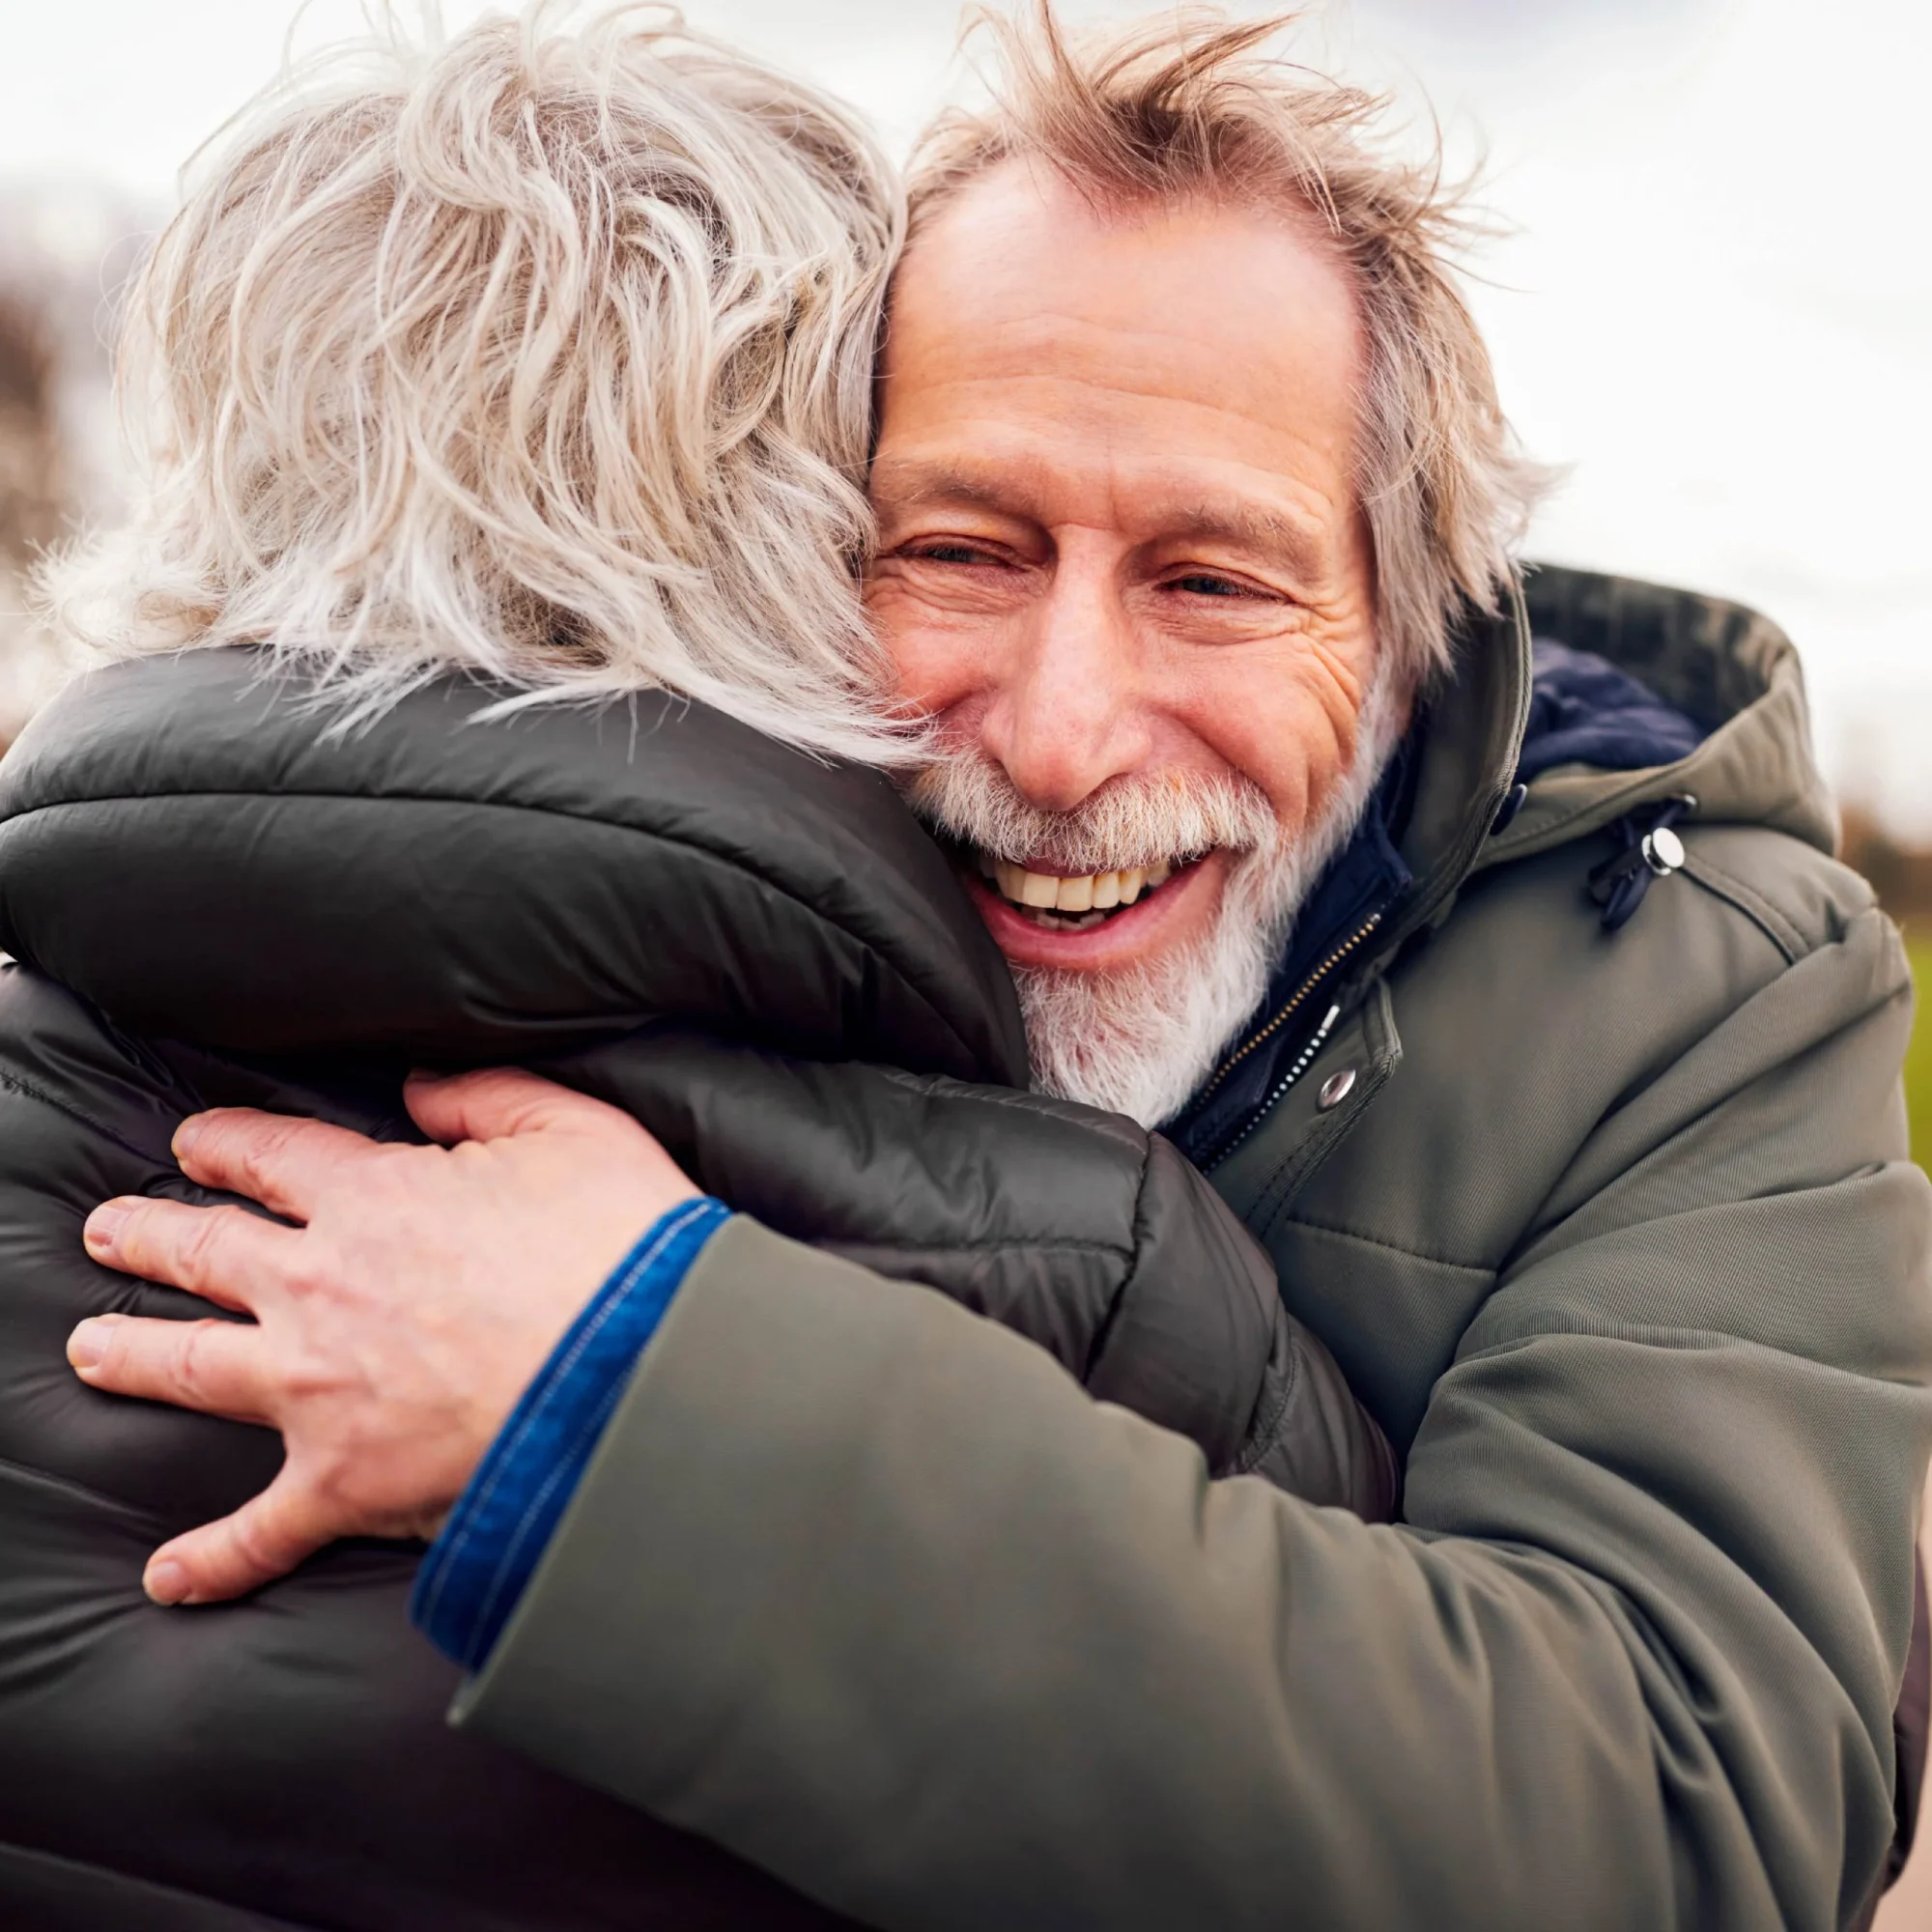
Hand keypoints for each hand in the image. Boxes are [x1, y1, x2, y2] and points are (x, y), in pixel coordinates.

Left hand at [69, 1068, 698, 1606]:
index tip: (197, 1143)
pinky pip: (259, 1529)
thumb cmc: (621, 1249)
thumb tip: (420, 1087)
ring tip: (92, 1348)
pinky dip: (213, 1557)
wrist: (640, 1373)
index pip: (271, 1157)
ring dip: (132, 1355)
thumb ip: (488, 1095)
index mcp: (374, 1197)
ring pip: (191, 1366)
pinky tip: (170, 1575)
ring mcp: (319, 1389)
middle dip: (150, 1235)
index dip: (227, 1145)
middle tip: (110, 1230)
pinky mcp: (343, 1482)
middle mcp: (320, 1286)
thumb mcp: (572, 1132)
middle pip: (204, 1251)